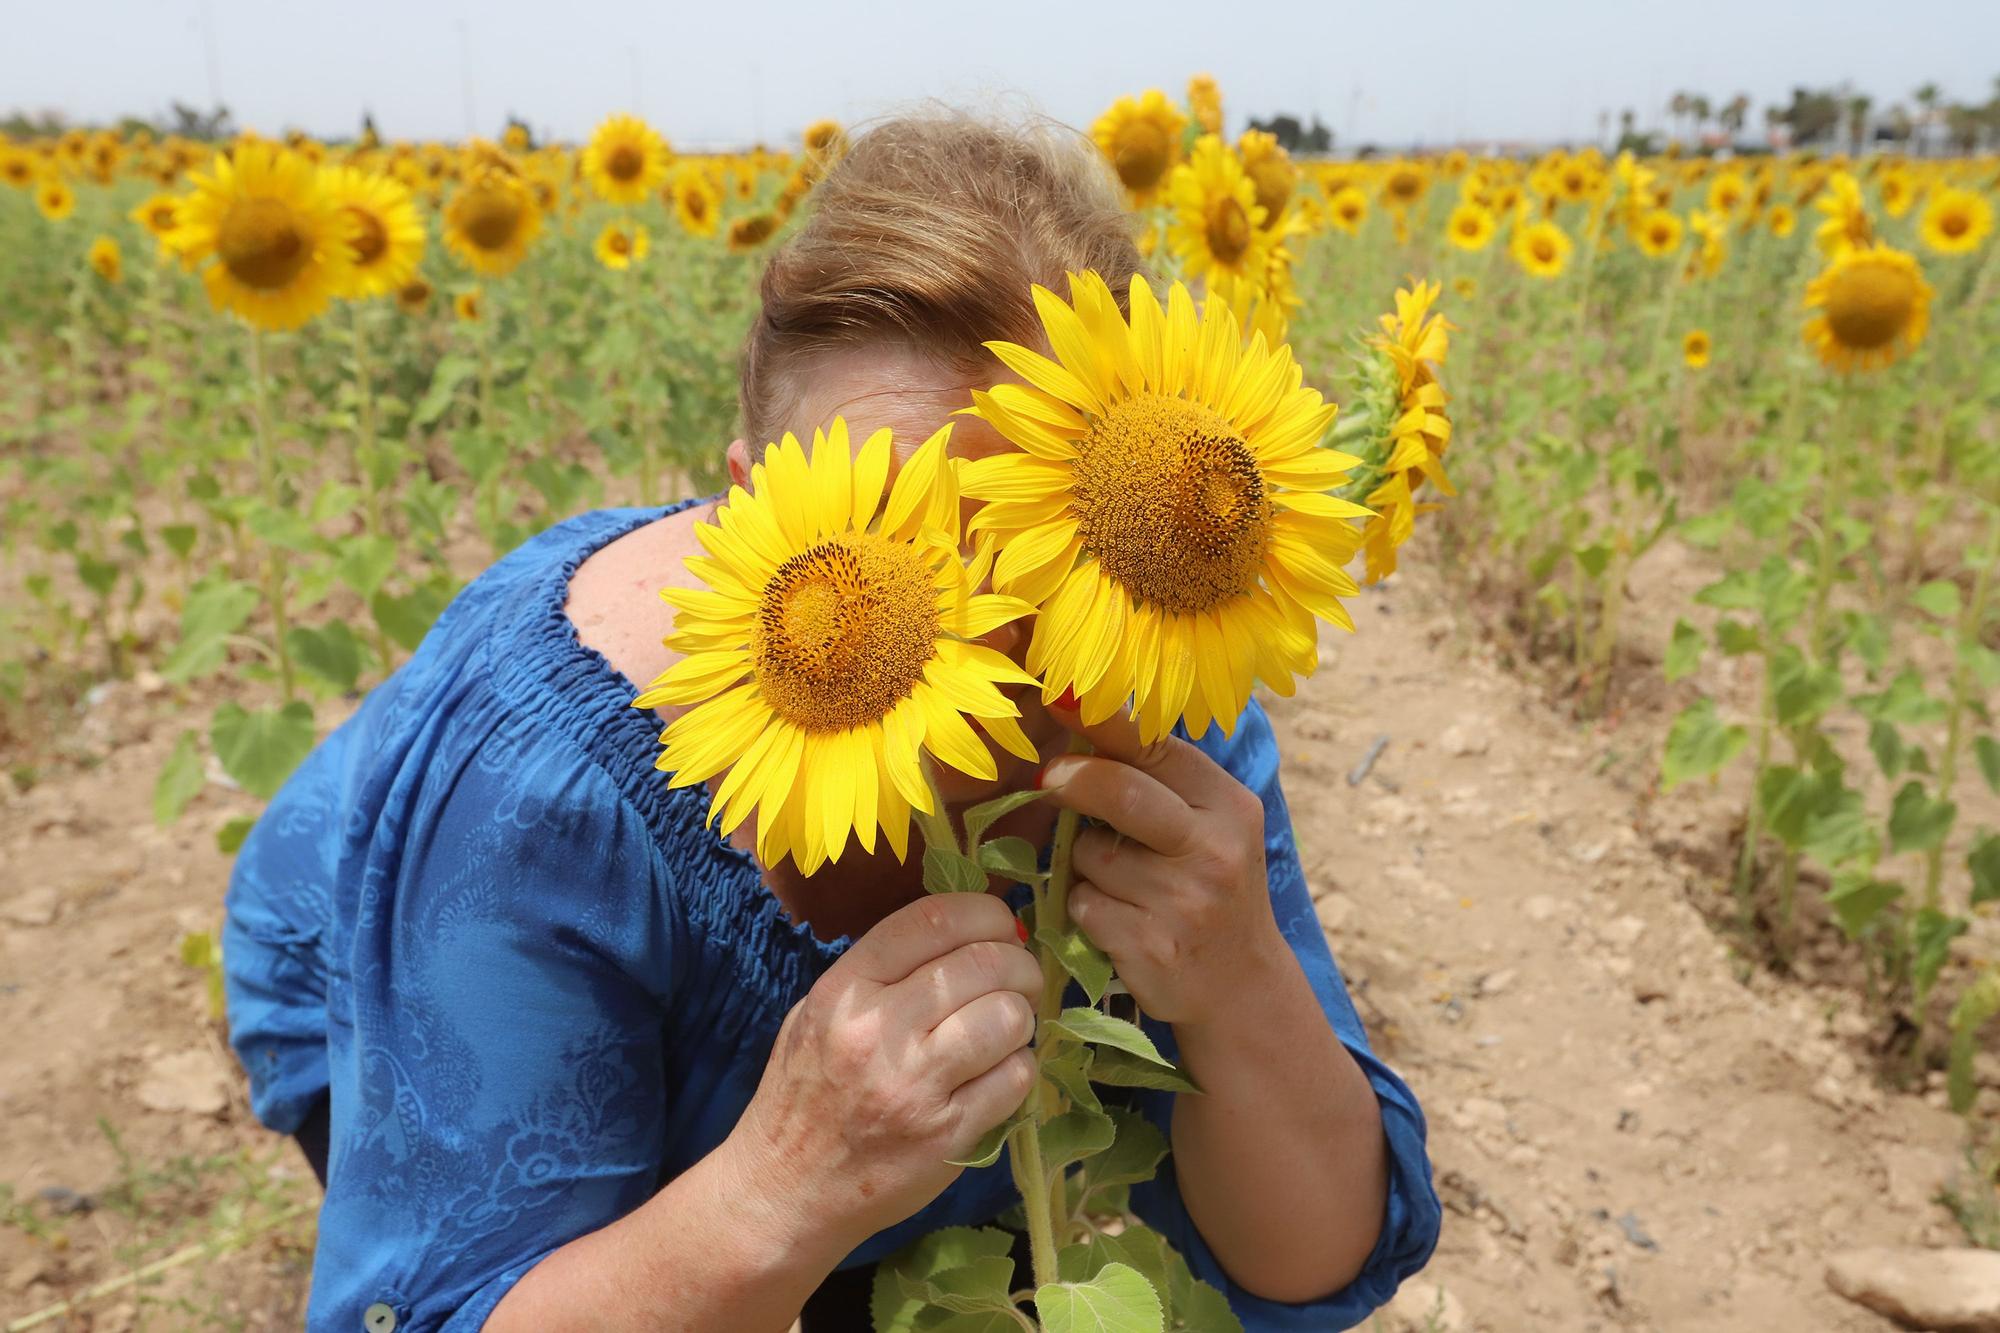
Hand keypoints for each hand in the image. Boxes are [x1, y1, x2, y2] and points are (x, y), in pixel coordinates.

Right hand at [728, 892, 1041, 1246]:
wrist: (787, 1190)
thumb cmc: (805, 1094)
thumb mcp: (817, 1013)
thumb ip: (880, 972)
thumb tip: (966, 932)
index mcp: (844, 991)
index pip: (933, 920)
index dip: (983, 911)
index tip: (999, 923)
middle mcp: (879, 1032)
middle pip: (984, 963)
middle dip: (1018, 963)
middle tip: (1019, 978)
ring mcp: (915, 1085)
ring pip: (1009, 1016)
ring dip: (1021, 1017)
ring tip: (1005, 1029)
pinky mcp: (947, 1134)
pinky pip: (1016, 1078)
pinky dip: (1019, 1069)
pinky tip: (999, 1074)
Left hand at [1037, 700, 1283, 1026]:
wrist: (1242, 987)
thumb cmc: (1212, 889)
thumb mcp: (1212, 827)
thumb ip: (1163, 783)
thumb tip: (1084, 725)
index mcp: (1229, 805)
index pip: (1158, 749)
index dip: (1103, 722)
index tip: (1060, 699)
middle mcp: (1214, 849)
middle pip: (1122, 793)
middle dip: (1073, 780)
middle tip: (1046, 778)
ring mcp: (1184, 902)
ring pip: (1091, 856)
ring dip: (1085, 865)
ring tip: (1120, 883)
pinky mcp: (1151, 946)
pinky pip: (1084, 905)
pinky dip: (1086, 908)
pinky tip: (1118, 920)